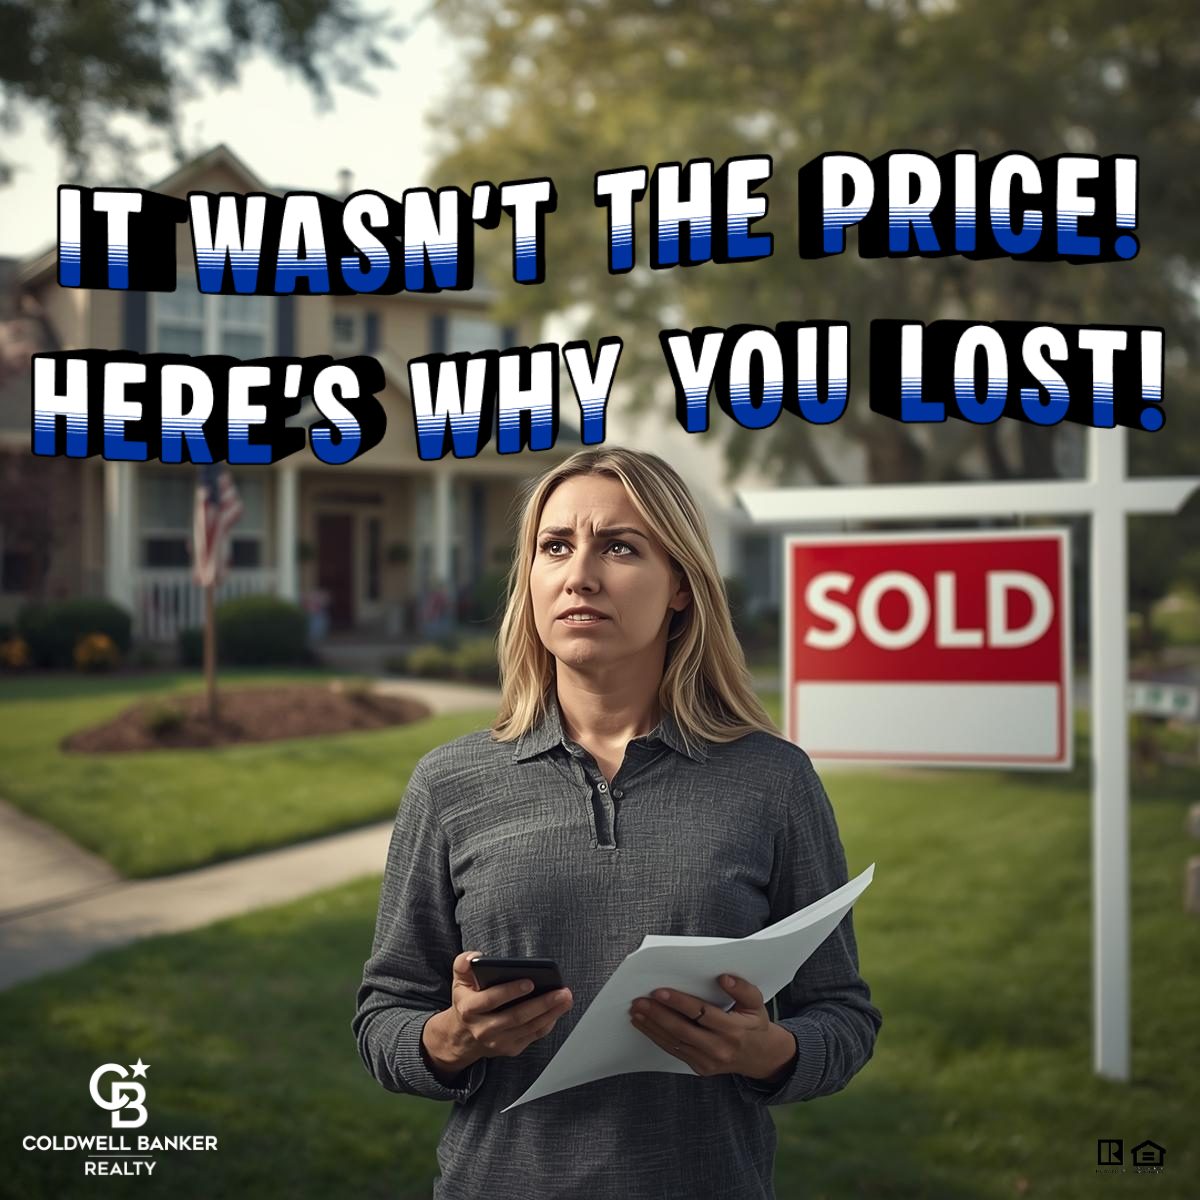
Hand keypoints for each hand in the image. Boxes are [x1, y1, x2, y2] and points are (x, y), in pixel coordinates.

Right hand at [423, 950, 573, 1077]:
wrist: (464, 1035)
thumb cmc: (468, 1000)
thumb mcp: (460, 979)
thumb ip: (463, 963)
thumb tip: (475, 957)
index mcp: (469, 1009)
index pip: (491, 1000)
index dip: (510, 991)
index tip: (530, 982)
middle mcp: (483, 1029)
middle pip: (516, 1017)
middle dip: (541, 1004)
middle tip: (561, 991)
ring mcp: (497, 1042)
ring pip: (528, 1028)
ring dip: (551, 1013)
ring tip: (565, 998)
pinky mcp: (510, 1048)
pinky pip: (533, 1035)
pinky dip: (548, 1023)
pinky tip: (558, 1011)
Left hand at [628, 974, 797, 1082]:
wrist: (760, 1057)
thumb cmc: (753, 1024)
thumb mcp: (756, 1003)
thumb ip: (743, 988)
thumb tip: (723, 978)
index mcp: (735, 1029)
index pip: (702, 1013)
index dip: (679, 1002)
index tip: (659, 992)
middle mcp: (720, 1048)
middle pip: (683, 1030)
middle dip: (658, 1015)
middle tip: (640, 1001)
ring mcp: (709, 1061)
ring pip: (675, 1042)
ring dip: (653, 1027)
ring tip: (637, 1012)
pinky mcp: (700, 1068)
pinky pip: (675, 1051)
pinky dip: (658, 1038)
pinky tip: (646, 1026)